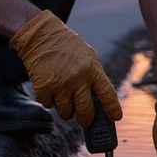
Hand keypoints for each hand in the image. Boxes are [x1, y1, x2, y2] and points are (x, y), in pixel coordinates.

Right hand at [10, 10, 122, 127]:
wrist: (40, 35)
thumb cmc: (66, 46)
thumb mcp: (88, 57)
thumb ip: (94, 76)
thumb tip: (99, 101)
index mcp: (92, 69)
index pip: (107, 94)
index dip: (112, 109)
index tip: (116, 117)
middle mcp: (78, 78)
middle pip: (86, 110)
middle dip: (86, 119)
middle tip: (84, 120)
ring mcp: (61, 84)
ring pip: (66, 112)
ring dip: (65, 109)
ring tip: (63, 96)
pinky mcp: (44, 88)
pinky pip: (49, 105)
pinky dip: (49, 101)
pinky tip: (50, 89)